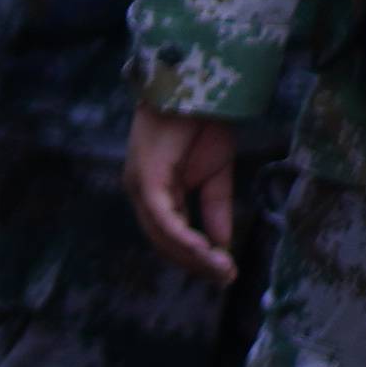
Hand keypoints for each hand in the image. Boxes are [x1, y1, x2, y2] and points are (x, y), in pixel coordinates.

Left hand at [127, 105, 239, 289]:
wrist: (198, 88)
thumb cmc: (202, 125)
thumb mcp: (215, 176)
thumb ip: (215, 210)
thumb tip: (221, 247)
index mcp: (155, 192)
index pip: (169, 236)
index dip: (195, 258)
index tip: (224, 273)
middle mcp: (140, 192)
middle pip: (163, 242)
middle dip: (196, 264)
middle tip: (226, 278)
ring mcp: (139, 185)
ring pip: (161, 234)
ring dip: (193, 256)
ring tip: (222, 270)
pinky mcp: (146, 177)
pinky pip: (162, 216)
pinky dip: (183, 236)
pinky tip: (205, 251)